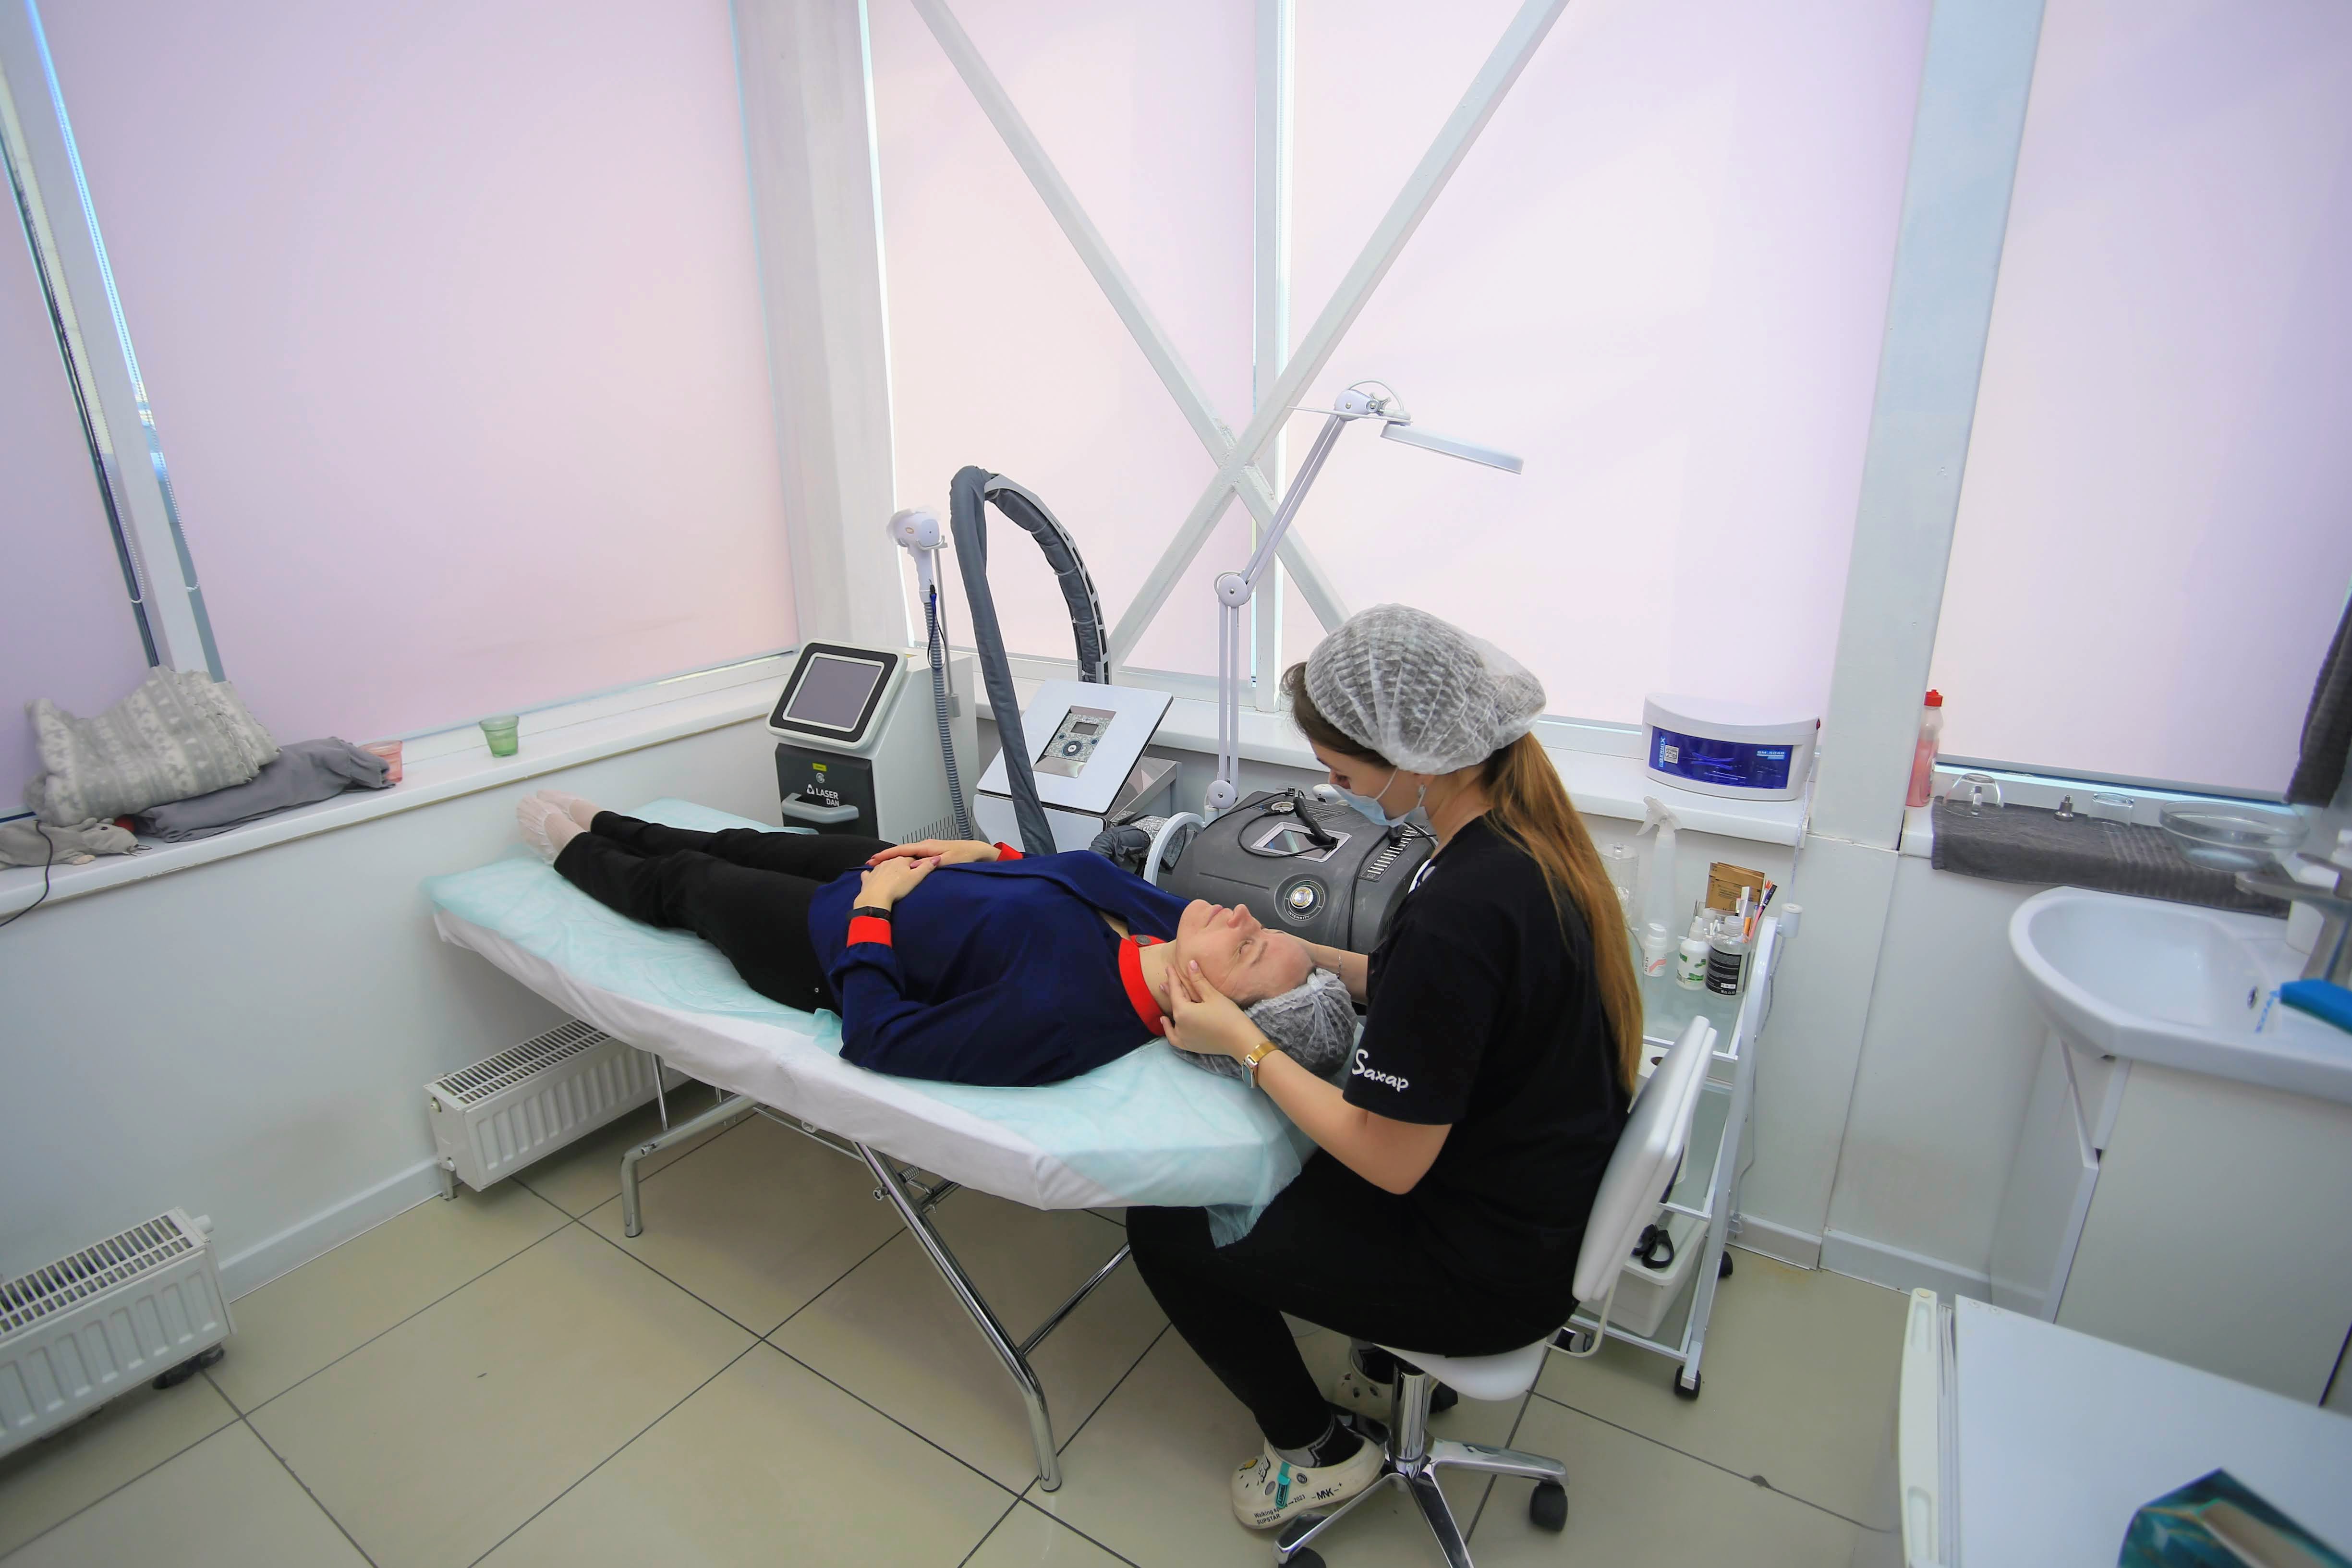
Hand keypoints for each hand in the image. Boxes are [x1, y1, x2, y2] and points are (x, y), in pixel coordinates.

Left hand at [857, 855, 938, 909]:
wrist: (876, 898)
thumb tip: (936, 858)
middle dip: (901, 867)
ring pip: (884, 866)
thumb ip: (926, 867)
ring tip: (892, 879)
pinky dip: (871, 875)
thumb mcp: (916, 878)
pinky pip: (869, 874)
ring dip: (888, 870)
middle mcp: (888, 862)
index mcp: (901, 861)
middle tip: (906, 876)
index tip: (917, 870)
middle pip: (897, 862)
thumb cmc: (896, 889)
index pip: (911, 859)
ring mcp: (877, 869)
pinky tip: (873, 877)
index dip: (915, 864)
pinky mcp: (868, 878)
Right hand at [866, 838, 997, 867]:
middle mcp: (925, 845)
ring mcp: (928, 848)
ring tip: (879, 863)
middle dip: (886, 856)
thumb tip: (913, 865)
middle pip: (901, 851)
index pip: (902, 850)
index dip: (887, 854)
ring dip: (893, 857)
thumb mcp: (948, 861)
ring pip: (906, 853)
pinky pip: (913, 855)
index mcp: (927, 846)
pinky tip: (898, 863)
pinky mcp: (932, 852)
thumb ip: (930, 863)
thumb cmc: (965, 856)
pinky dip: (902, 859)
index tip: (874, 858)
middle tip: (870, 862)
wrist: (977, 851)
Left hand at [1165, 960, 1265, 1063]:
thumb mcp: (1212, 996)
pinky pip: (1173, 1036)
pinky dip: (1168, 1028)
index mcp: (1183, 1011)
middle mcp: (1179, 1025)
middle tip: (1167, 979)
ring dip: (1170, 1005)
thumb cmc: (1228, 1016)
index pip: (1175, 990)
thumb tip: (1190, 964)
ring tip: (1165, 993)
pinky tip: (1165, 1020)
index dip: (1173, 977)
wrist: (1240, 1041)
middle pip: (1173, 1003)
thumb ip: (1198, 981)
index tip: (1169, 967)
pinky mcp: (1189, 1045)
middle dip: (1171, 989)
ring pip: (1173, 1017)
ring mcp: (1183, 1037)